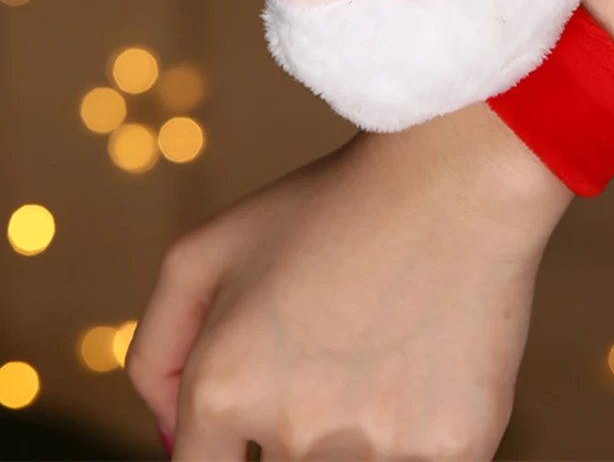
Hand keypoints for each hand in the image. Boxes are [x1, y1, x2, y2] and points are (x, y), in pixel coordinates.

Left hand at [126, 104, 571, 460]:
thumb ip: (157, 352)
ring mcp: (378, 448)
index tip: (274, 407)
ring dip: (362, 435)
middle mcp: (293, 430)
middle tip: (343, 353)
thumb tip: (172, 440)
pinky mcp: (453, 451)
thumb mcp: (209, 248)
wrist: (455, 178)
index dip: (238, 445)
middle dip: (305, 428)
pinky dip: (424, 432)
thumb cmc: (332, 205)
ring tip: (388, 357)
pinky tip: (437, 366)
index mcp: (223, 387)